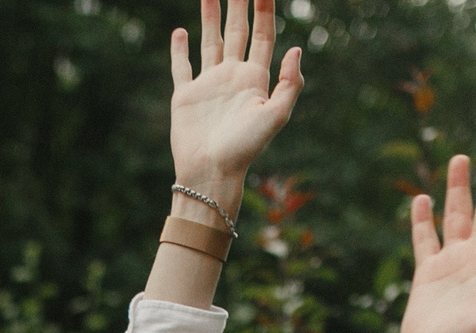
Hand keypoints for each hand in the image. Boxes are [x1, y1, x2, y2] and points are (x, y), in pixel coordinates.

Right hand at [168, 0, 303, 214]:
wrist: (211, 173)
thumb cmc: (244, 149)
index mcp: (255, 79)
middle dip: (238, 4)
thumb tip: (296, 49)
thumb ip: (289, 84)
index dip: (265, 10)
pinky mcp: (186, 96)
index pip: (263, 35)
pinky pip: (182, 67)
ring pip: (210, 42)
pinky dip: (179, 50)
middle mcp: (233, 77)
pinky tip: (180, 32)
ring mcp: (209, 85)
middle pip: (237, 31)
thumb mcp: (276, 116)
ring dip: (210, 18)